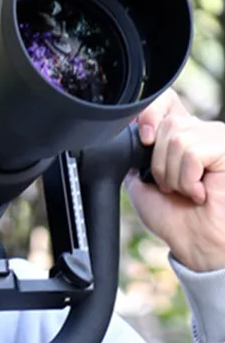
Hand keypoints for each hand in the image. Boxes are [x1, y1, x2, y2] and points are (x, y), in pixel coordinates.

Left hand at [126, 89, 224, 271]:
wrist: (196, 242)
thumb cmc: (175, 218)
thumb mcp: (142, 184)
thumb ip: (135, 158)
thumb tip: (127, 138)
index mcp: (181, 136)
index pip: (166, 100)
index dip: (151, 113)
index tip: (144, 139)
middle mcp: (201, 132)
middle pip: (168, 124)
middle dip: (160, 163)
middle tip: (172, 187)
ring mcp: (216, 139)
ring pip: (179, 138)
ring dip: (174, 174)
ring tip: (188, 191)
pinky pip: (194, 152)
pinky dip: (188, 178)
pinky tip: (201, 192)